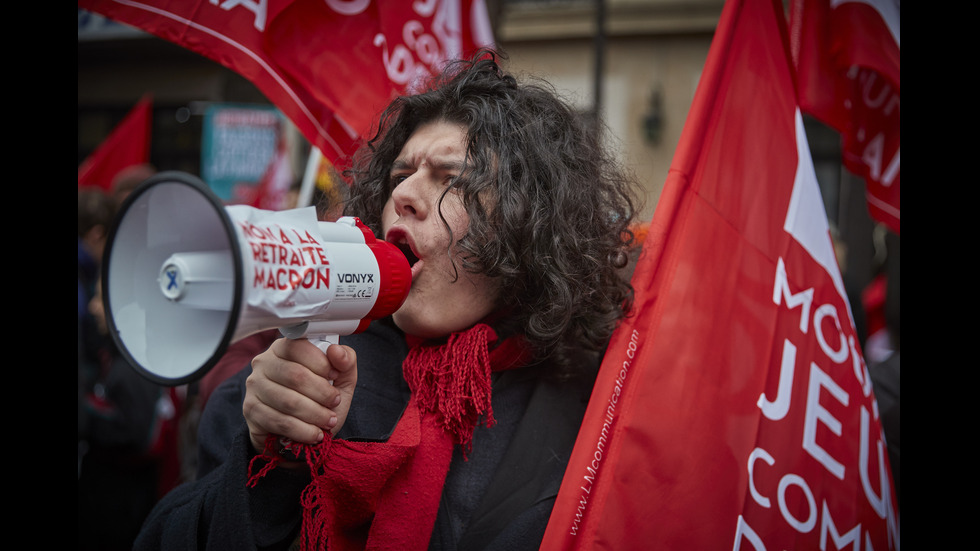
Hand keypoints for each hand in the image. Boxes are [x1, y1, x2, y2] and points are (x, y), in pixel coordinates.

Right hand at [243, 338, 357, 453]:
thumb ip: (345, 360)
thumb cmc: (319, 400)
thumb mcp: (340, 379)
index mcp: (284, 348)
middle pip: (295, 375)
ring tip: (329, 420)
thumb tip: (337, 351)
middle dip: (322, 392)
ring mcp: (254, 386)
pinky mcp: (251, 410)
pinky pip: (280, 421)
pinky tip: (315, 433)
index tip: (335, 376)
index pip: (298, 347)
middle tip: (335, 402)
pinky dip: (303, 430)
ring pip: (288, 401)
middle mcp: (264, 363)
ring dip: (315, 414)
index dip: (321, 363)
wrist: (300, 432)